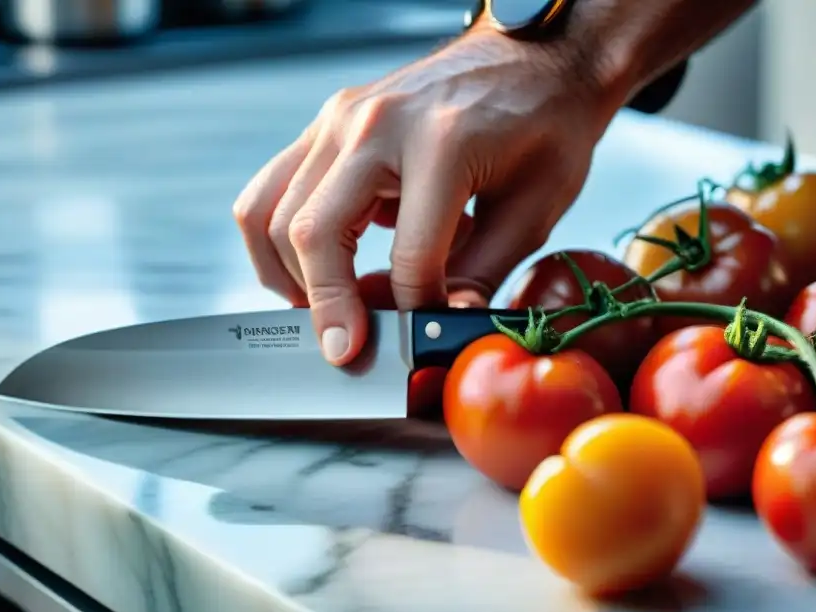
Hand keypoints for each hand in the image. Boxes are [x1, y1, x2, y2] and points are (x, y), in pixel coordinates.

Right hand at [233, 27, 609, 364]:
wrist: (533, 57)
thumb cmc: (544, 125)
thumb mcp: (534, 209)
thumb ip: (482, 274)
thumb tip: (439, 325)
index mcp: (440, 144)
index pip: (405, 259)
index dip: (411, 311)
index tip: (419, 335)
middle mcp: (375, 124)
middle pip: (313, 235)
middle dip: (326, 306)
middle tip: (345, 350)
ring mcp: (340, 118)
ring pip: (271, 214)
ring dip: (289, 276)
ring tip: (323, 310)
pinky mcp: (327, 123)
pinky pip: (272, 189)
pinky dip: (280, 239)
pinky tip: (316, 267)